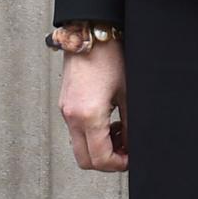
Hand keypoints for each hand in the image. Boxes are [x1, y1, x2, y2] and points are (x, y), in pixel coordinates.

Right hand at [59, 40, 128, 172]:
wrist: (88, 33)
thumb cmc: (110, 57)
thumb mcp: (127, 92)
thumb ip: (130, 123)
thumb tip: (132, 144)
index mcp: (88, 115)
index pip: (100, 158)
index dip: (118, 164)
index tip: (131, 158)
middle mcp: (72, 117)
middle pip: (85, 160)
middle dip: (107, 161)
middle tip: (125, 151)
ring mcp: (65, 112)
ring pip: (79, 147)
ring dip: (99, 148)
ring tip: (120, 132)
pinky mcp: (65, 105)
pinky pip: (76, 132)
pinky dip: (92, 135)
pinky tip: (108, 122)